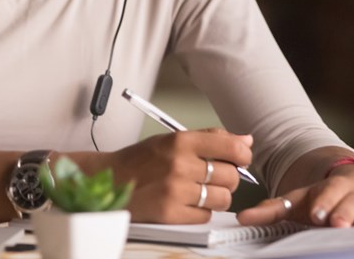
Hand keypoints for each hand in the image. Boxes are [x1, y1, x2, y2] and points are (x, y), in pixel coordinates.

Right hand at [109, 128, 252, 223]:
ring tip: (200, 191)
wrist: (108, 180)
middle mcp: (179, 165)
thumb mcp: (171, 139)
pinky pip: (206, 216)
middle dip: (227, 178)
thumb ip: (210, 138)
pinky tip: (186, 203)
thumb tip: (245, 140)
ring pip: (223, 198)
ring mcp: (175, 190)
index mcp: (180, 141)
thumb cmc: (140, 160)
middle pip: (230, 176)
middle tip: (213, 177)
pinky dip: (200, 212)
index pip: (230, 147)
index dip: (242, 155)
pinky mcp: (170, 213)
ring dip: (216, 197)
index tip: (241, 158)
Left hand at [237, 165, 353, 227]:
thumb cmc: (324, 198)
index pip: (328, 193)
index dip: (325, 201)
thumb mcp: (300, 200)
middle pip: (352, 202)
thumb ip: (272, 210)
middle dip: (346, 213)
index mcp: (333, 186)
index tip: (318, 213)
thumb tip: (242, 217)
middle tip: (338, 224)